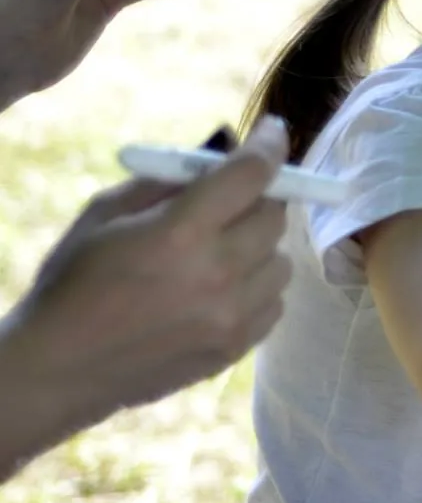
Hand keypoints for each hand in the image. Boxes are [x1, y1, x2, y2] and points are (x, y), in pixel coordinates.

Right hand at [0, 116, 291, 459]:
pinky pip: (275, 302)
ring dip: (260, 246)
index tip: (273, 133)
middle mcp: (216, 273)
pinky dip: (258, 287)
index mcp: (179, 233)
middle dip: (260, 198)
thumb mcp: (104, 215)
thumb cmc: (74, 284)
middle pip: (276, 216)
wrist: (58, 368)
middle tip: (235, 200)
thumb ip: (165, 182)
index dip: (269, 146)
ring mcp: (231, 316)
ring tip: (222, 251)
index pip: (252, 175)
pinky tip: (222, 289)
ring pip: (282, 260)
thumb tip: (218, 158)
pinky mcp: (236, 348)